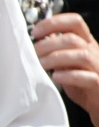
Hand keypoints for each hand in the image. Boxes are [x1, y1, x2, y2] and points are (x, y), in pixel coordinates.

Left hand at [34, 11, 98, 126]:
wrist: (98, 104)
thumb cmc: (83, 84)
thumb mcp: (69, 62)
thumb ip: (58, 49)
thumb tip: (39, 38)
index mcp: (87, 43)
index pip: (74, 22)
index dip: (54, 23)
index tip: (36, 31)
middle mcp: (95, 52)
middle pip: (73, 39)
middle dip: (48, 44)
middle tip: (35, 52)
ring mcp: (98, 67)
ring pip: (81, 55)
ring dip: (56, 58)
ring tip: (42, 64)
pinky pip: (87, 77)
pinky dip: (68, 75)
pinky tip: (56, 77)